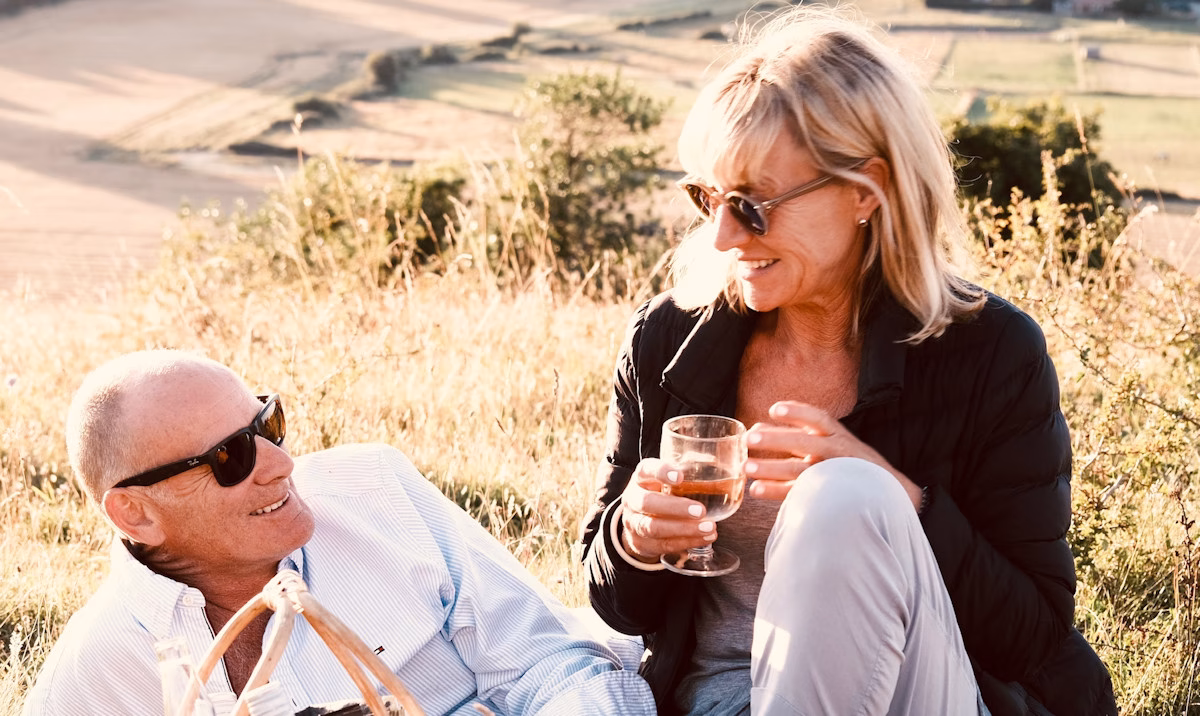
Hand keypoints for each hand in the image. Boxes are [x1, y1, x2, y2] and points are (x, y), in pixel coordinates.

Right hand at [618, 458, 718, 562]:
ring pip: (654, 528)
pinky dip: (685, 542)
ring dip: (684, 529)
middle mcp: (632, 499)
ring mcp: (633, 523)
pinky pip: (663, 545)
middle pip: (647, 503)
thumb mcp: (667, 481)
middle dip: (675, 508)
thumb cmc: (661, 494)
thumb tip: (719, 462)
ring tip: (708, 527)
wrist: (639, 521)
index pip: (646, 470)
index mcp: (641, 478)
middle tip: (700, 510)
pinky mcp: (640, 543)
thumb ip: (688, 472)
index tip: (680, 476)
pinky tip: (704, 538)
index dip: (661, 472)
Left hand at [744, 401, 921, 506]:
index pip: (818, 418)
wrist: (886, 491)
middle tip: (750, 438)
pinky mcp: (826, 495)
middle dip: (776, 440)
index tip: (775, 410)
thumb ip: (800, 432)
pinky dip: (776, 491)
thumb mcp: (833, 439)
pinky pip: (799, 492)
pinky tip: (756, 490)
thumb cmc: (847, 461)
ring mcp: (831, 475)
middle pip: (805, 443)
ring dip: (771, 469)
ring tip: (747, 468)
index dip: (797, 412)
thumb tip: (757, 426)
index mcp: (837, 434)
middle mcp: (836, 452)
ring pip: (799, 470)